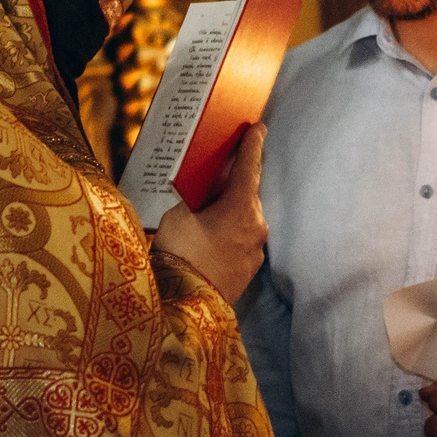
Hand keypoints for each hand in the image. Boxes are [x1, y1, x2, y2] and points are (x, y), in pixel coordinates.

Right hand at [154, 124, 267, 303]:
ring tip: (205, 212)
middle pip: (247, 195)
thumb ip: (194, 198)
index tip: (259, 128)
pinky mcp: (247, 272)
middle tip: (219, 173)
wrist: (186, 308)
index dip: (252, 145)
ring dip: (228, 213)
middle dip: (233, 184)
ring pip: (244, 221)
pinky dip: (227, 235)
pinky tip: (208, 239)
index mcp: (242, 207)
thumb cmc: (180, 255)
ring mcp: (255, 252)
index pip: (250, 167)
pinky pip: (240, 243)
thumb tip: (202, 198)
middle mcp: (257, 227)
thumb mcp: (178, 214)